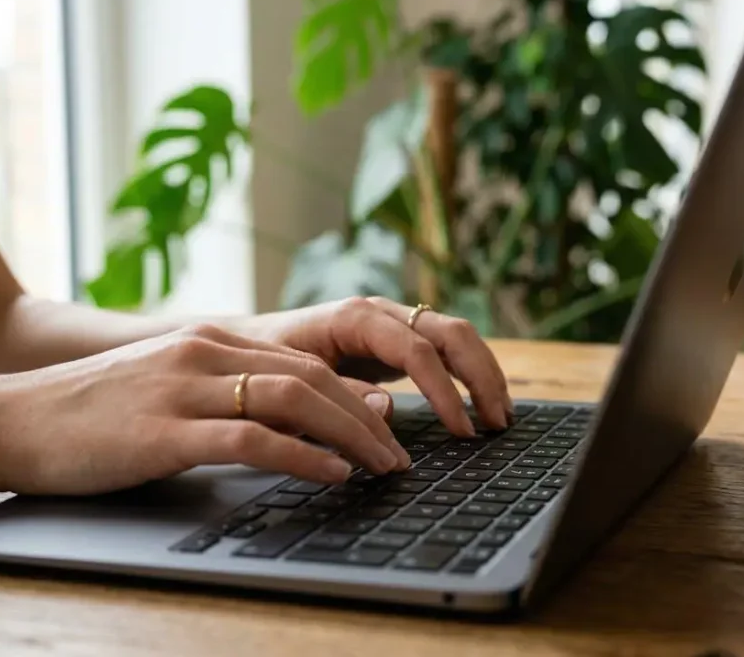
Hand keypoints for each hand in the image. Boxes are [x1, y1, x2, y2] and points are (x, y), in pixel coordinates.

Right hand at [0, 325, 410, 495]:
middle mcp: (204, 352)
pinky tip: (332, 474)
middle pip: (314, 377)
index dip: (357, 394)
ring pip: (295, 399)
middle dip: (368, 418)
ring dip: (350, 435)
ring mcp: (184, 388)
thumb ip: (228, 391)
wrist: (10, 419)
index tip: (390, 425)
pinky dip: (302, 456)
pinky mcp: (164, 431)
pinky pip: (251, 437)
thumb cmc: (92, 413)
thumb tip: (297, 419)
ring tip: (382, 466)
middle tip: (400, 454)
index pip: (306, 361)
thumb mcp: (169, 389)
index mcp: (209, 339)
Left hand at [229, 297, 512, 436]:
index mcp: (354, 317)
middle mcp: (381, 312)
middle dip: (480, 377)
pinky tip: (483, 406)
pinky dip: (471, 374)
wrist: (242, 348)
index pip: (416, 350)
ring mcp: (393, 322)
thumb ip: (337, 395)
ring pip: (457, 336)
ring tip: (501, 417)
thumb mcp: (290, 385)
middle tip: (497, 424)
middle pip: (450, 333)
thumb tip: (387, 409)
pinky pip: (446, 349)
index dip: (444, 391)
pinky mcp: (397, 340)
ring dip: (484, 374)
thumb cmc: (261, 368)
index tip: (461, 431)